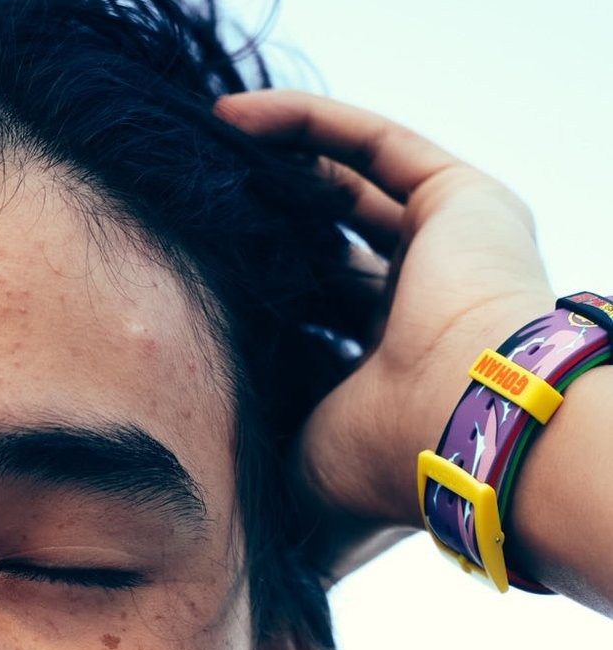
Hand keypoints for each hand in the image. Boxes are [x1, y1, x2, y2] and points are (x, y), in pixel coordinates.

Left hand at [212, 89, 556, 584]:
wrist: (466, 426)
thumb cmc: (383, 461)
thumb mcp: (300, 469)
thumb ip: (264, 469)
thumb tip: (217, 530)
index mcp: (397, 369)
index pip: (318, 314)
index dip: (256, 293)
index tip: (183, 282)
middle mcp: (431, 302)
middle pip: (329, 242)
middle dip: (260, 221)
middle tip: (183, 207)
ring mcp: (451, 244)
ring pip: (346, 183)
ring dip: (272, 165)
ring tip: (198, 150)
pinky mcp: (459, 195)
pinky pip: (368, 140)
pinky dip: (300, 123)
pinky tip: (228, 119)